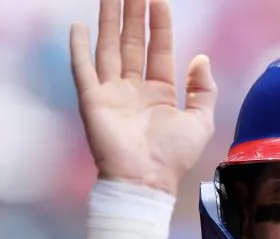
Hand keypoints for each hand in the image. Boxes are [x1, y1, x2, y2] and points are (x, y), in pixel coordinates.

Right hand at [70, 0, 217, 194]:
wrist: (146, 181)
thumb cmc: (173, 157)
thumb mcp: (200, 122)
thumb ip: (203, 90)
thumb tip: (200, 59)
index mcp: (160, 92)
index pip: (159, 49)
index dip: (160, 24)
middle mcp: (134, 89)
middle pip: (132, 42)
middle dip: (133, 13)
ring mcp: (111, 93)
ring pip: (109, 47)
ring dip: (109, 20)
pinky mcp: (92, 101)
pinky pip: (83, 70)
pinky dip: (78, 48)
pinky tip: (77, 25)